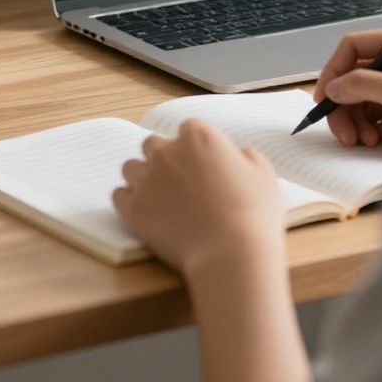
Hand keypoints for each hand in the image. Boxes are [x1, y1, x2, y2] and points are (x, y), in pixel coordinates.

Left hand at [113, 119, 283, 276]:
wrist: (232, 253)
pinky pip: (119, 195)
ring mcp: (146, 179)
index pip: (187, 130)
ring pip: (131, 167)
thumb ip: (244, 156)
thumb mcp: (262, 174)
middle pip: (153, 145)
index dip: (194, 148)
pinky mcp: (133, 208)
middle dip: (164, 159)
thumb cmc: (253, 214)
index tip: (201, 165)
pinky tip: (146, 212)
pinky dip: (130, 201)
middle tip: (179, 183)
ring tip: (161, 199)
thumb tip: (235, 155)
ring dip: (143, 178)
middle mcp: (166, 151)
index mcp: (198, 136)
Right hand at [312, 30, 381, 146]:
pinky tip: (378, 140)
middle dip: (345, 106)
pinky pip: (377, 114)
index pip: (354, 47)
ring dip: (358, 121)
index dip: (333, 70)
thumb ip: (363, 84)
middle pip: (354, 77)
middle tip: (343, 133)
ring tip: (366, 140)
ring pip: (363, 99)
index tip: (323, 97)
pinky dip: (372, 128)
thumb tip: (333, 87)